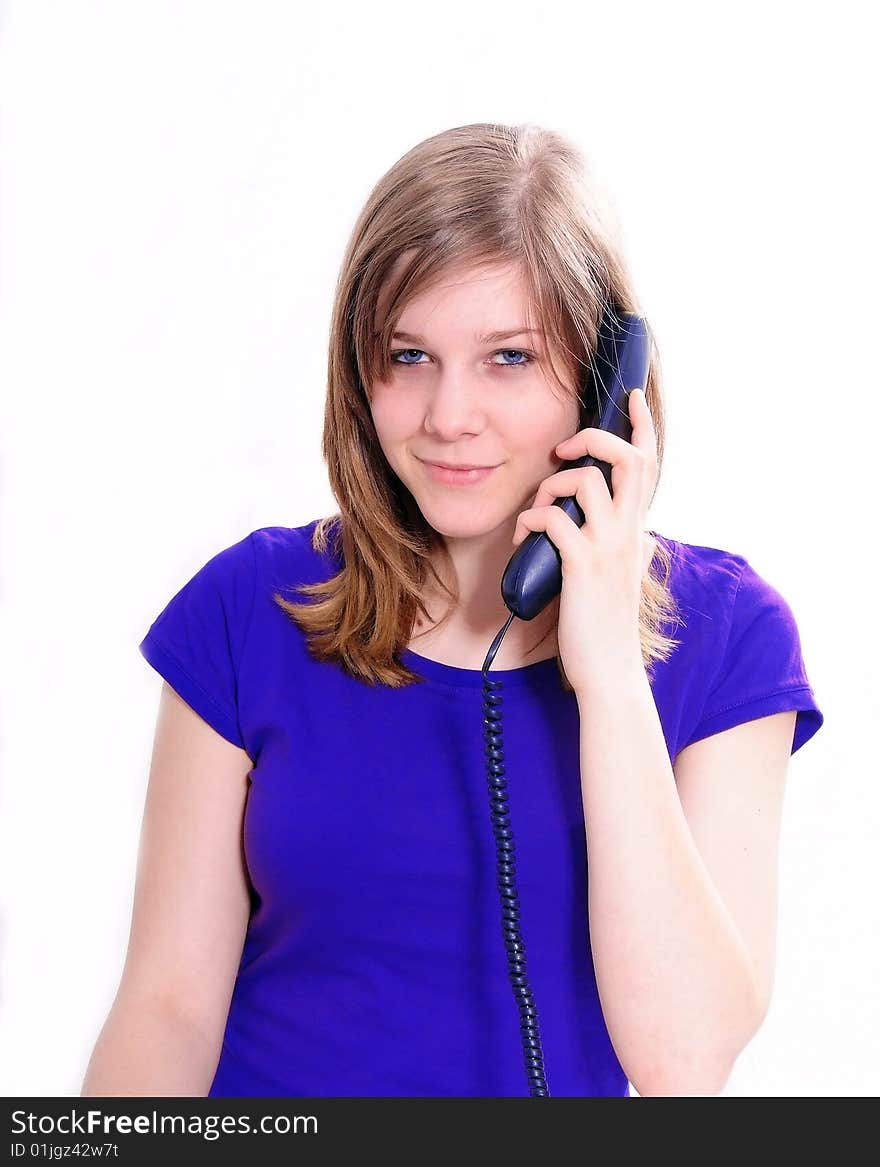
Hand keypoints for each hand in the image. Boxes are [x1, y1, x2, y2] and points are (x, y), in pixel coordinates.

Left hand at [511, 388, 658, 695]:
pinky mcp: (582, 566)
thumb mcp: (628, 579)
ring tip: (535, 511)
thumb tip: (645, 537)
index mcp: (637, 531)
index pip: (649, 465)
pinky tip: (524, 535)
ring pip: (585, 483)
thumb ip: (635, 551)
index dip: (641, 425)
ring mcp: (608, 548)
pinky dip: (532, 519)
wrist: (608, 672)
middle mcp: (630, 533)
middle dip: (594, 439)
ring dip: (550, 486)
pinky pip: (554, 519)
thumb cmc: (608, 626)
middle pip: (628, 458)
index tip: (629, 398)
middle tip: (564, 447)